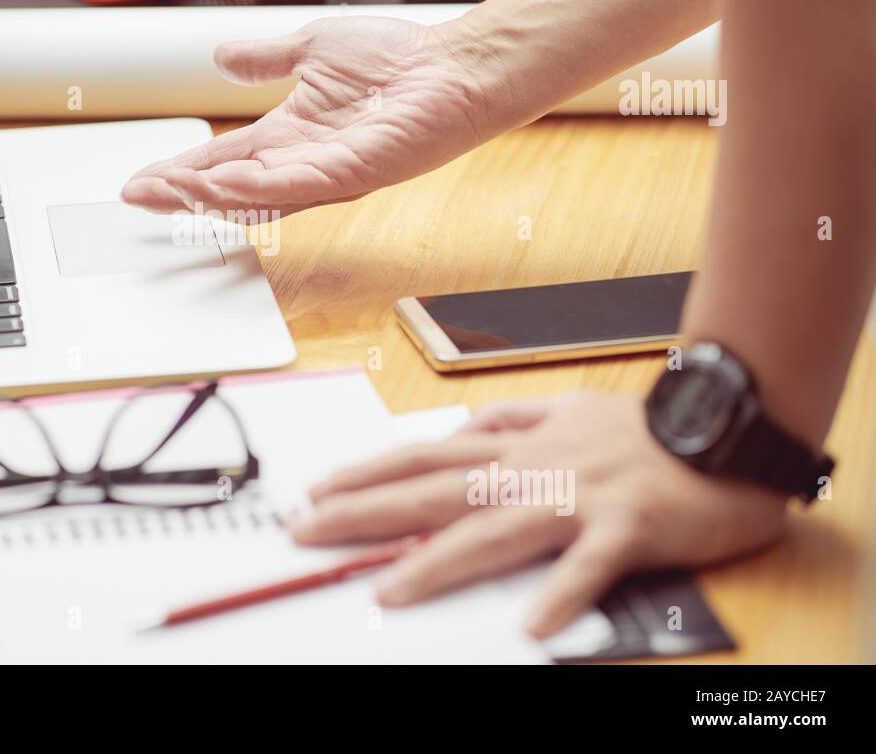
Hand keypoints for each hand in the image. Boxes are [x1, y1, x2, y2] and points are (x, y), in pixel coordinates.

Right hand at [120, 16, 511, 216]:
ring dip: (210, 194)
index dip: (179, 169)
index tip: (139, 178)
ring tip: (171, 188)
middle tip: (138, 194)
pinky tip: (224, 183)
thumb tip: (222, 57)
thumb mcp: (313, 49)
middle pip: (229, 187)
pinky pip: (299, 185)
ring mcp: (328, 172)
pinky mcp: (356, 170)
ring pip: (257, 196)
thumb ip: (265, 58)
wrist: (455, 65)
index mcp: (289, 136)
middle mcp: (303, 162)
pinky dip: (259, 188)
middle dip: (182, 192)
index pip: (221, 159)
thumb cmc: (399, 60)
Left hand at [290, 392, 789, 636]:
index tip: (317, 489)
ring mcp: (578, 495)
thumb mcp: (564, 409)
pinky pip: (590, 564)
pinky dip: (562, 592)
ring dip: (439, 559)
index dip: (367, 472)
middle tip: (308, 530)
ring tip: (389, 591)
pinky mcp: (628, 525)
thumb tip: (458, 430)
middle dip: (366, 512)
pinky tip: (532, 623)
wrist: (724, 427)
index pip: (425, 455)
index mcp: (518, 444)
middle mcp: (535, 466)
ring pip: (495, 529)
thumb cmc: (643, 430)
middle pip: (435, 490)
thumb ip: (508, 419)